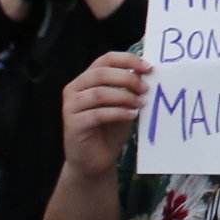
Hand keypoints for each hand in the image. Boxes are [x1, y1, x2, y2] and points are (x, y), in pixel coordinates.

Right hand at [58, 52, 150, 179]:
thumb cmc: (110, 129)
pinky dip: (118, 112)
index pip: (105, 59)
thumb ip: (130, 88)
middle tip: (146, 89)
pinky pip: (98, 114)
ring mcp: (70, 106)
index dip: (128, 60)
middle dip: (127, 78)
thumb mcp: (123, 103)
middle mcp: (74, 89)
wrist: (95, 160)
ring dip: (124, 96)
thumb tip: (148, 72)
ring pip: (99, 93)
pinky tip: (132, 115)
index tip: (148, 68)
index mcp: (86, 79)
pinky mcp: (73, 124)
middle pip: (101, 73)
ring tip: (141, 103)